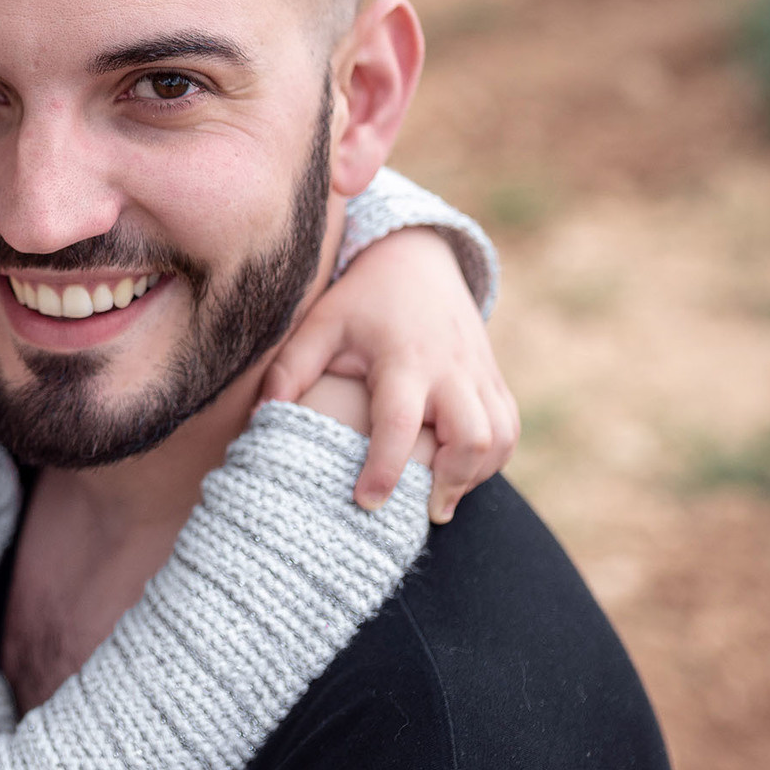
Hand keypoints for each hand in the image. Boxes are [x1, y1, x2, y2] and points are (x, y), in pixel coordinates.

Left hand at [261, 227, 517, 523]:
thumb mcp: (320, 325)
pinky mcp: (494, 377)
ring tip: (440, 498)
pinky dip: (493, 458)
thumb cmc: (360, 300)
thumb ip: (289, 370)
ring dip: (475, 475)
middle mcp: (450, 369)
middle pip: (472, 436)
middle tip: (423, 510)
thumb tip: (259, 418)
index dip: (385, 468)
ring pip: (500, 437)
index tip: (365, 503)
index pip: (400, 423)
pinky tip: (461, 474)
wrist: (417, 259)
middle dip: (452, 481)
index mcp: (404, 359)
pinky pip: (509, 426)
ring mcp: (479, 373)